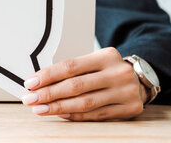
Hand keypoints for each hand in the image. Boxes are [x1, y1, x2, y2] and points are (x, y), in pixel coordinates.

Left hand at [21, 47, 146, 120]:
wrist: (140, 79)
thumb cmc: (108, 70)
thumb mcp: (95, 62)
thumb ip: (73, 71)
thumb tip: (40, 82)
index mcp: (106, 55)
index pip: (71, 66)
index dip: (48, 75)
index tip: (31, 82)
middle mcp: (117, 72)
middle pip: (76, 86)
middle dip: (49, 93)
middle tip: (31, 98)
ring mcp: (125, 91)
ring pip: (85, 103)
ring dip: (59, 107)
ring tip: (40, 109)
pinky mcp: (129, 108)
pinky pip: (97, 115)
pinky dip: (76, 116)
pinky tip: (61, 114)